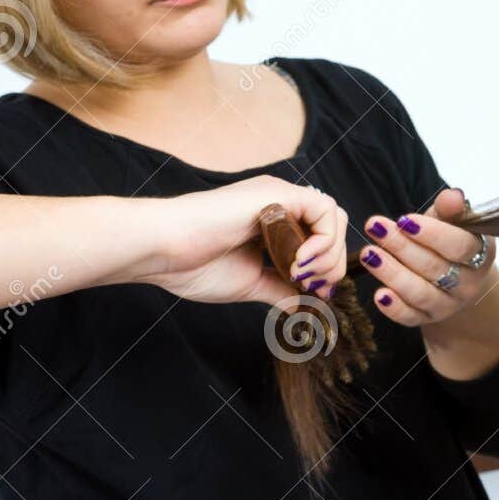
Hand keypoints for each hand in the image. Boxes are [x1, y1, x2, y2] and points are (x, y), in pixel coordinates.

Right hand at [132, 174, 347, 307]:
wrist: (164, 250)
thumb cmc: (194, 265)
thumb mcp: (250, 283)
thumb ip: (279, 290)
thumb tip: (304, 306)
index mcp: (274, 222)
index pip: (321, 236)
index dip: (327, 267)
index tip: (313, 293)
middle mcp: (281, 204)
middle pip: (334, 226)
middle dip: (332, 264)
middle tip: (311, 287)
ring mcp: (280, 195)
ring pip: (334, 216)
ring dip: (328, 254)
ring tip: (301, 275)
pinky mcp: (278, 193)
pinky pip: (323, 209)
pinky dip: (322, 240)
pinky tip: (297, 262)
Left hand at [357, 188, 496, 326]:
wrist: (453, 275)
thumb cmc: (449, 239)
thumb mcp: (452, 220)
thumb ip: (450, 208)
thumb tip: (452, 195)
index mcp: (481, 254)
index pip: (459, 246)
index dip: (432, 234)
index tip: (403, 220)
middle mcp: (468, 284)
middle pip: (435, 268)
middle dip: (402, 247)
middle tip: (375, 227)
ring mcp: (449, 305)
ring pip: (420, 293)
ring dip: (392, 274)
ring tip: (368, 255)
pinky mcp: (427, 319)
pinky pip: (411, 318)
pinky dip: (394, 308)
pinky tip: (379, 294)